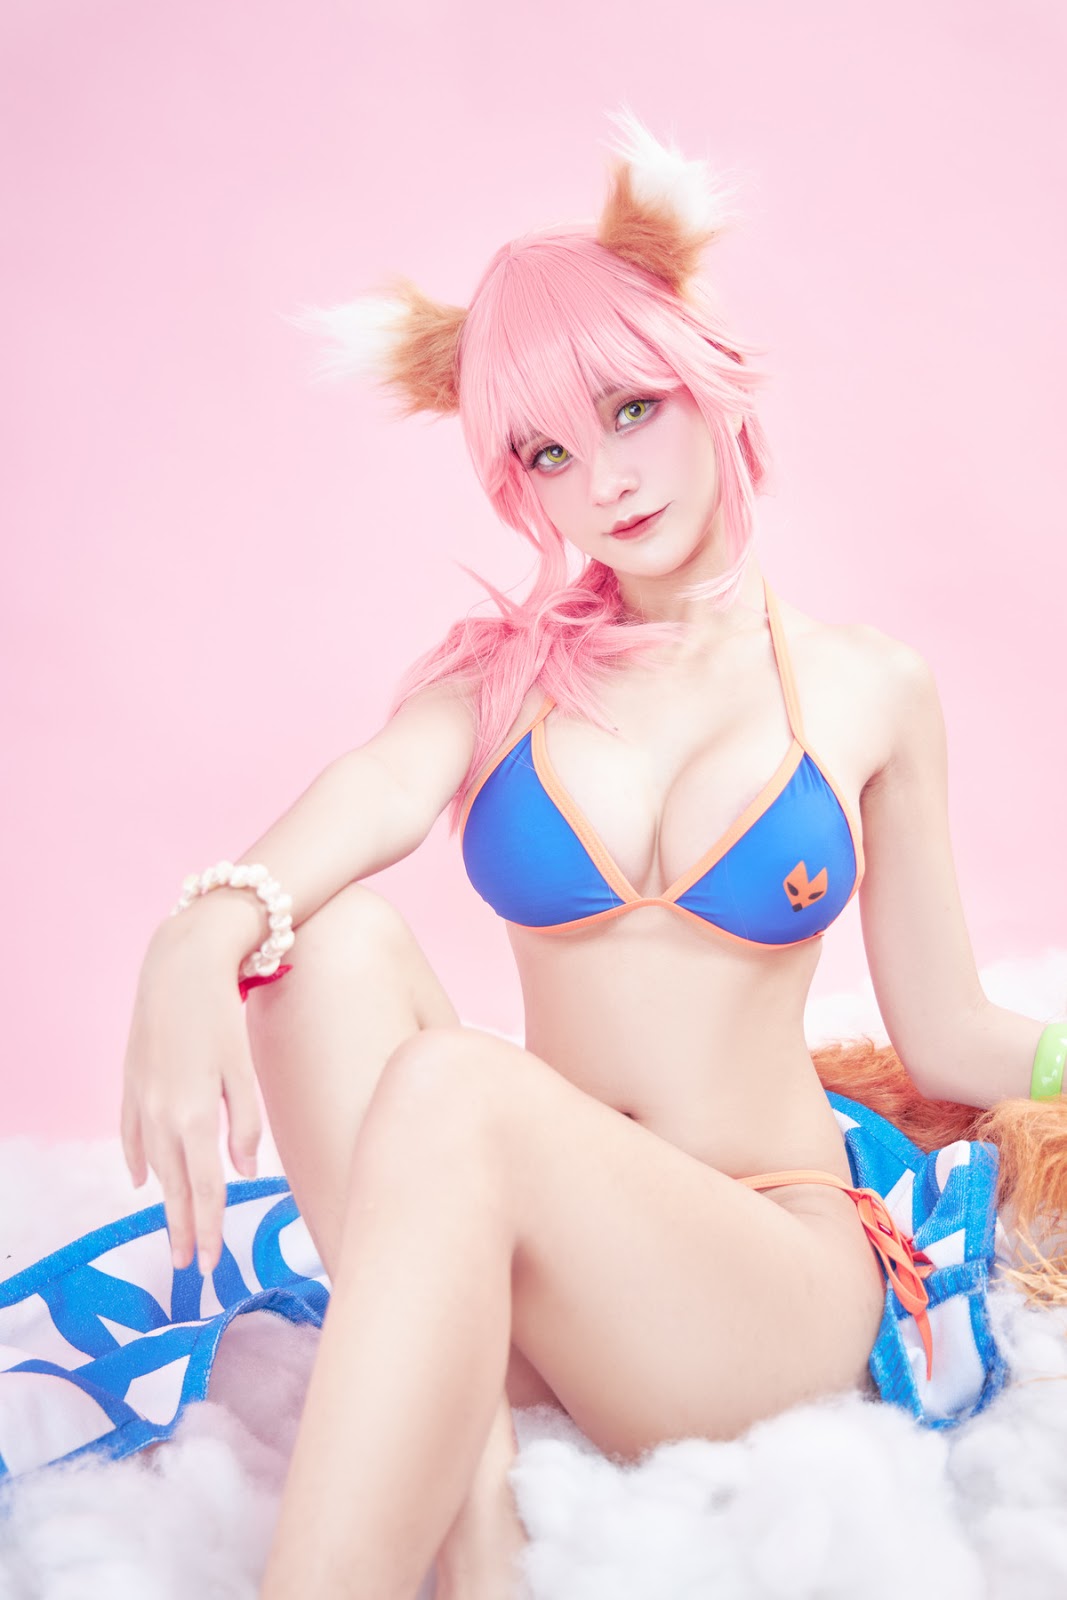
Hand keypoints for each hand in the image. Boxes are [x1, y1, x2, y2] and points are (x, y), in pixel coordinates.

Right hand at [120, 924, 262, 1273]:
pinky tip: (142, 1180)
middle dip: (183, 1228)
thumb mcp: (244, 1071)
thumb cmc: (222, 1015)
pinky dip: (137, 1160)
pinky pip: (131, 1134)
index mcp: (195, 1114)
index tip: (210, 1262)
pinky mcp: (131, 1083)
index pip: (205, 1187)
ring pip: (152, 1165)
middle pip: (176, 1186)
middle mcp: (162, 1115)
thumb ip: (246, 1124)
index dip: (209, 1227)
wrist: (179, 967)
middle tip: (188, 1267)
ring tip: (173, 1231)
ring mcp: (141, 1100)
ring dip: (164, 1201)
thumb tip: (244, 1170)